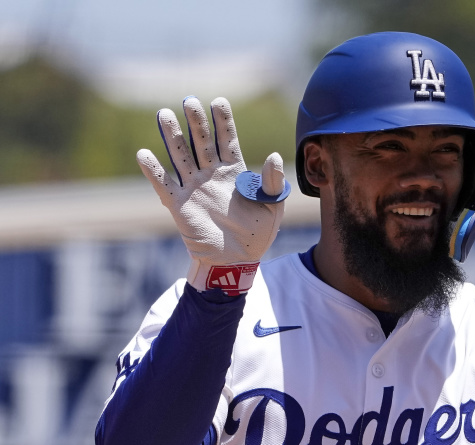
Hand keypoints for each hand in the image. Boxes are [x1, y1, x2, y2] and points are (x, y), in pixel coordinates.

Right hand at [137, 96, 286, 294]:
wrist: (238, 260)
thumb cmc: (258, 232)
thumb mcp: (273, 206)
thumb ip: (272, 182)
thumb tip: (274, 156)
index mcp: (235, 172)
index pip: (228, 141)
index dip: (223, 122)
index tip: (218, 102)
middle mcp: (212, 175)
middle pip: (202, 142)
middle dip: (196, 122)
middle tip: (189, 101)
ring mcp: (194, 187)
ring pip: (181, 156)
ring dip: (172, 137)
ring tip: (164, 114)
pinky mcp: (179, 204)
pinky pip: (164, 184)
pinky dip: (154, 170)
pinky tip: (145, 154)